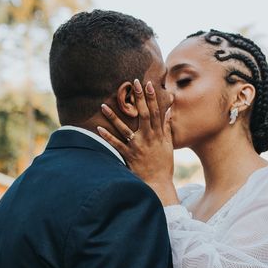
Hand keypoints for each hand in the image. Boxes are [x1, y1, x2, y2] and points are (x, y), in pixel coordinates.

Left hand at [97, 79, 177, 204]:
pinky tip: (99, 128)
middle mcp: (148, 138)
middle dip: (139, 98)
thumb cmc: (164, 164)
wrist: (158, 183)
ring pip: (125, 129)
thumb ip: (167, 127)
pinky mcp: (129, 156)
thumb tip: (169, 110)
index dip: (152, 97)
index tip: (147, 84)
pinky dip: (108, 137)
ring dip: (114, 117)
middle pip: (143, 115)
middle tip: (133, 83)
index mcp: (158, 134)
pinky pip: (117, 145)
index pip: (156, 112)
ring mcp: (138, 147)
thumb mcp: (168, 145)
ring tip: (103, 105)